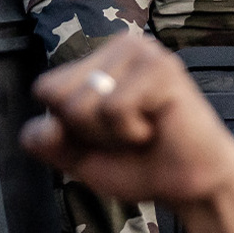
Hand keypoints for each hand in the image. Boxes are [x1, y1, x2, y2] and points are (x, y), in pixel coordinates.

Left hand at [21, 33, 233, 209]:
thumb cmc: (142, 164)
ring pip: (83, 104)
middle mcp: (120, 46)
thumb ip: (49, 142)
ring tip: (143, 131)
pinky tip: (156, 128)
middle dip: (88, 131)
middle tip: (128, 134)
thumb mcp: (80, 156)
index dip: (68, 127)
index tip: (106, 135)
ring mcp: (143, 52)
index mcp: (100, 59)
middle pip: (58, 95)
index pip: (45, 88)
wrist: (192, 186)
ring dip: (111, 135)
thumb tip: (41, 128)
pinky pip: (114, 108)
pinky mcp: (163, 68)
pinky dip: (131, 133)